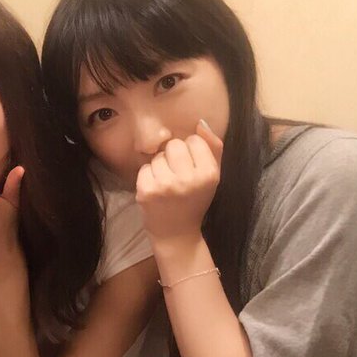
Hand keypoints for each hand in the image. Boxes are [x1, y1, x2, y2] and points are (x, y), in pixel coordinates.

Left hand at [136, 120, 222, 245]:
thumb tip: (200, 122)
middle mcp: (188, 179)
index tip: (191, 169)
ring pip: (157, 156)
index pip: (194, 140)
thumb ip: (212, 147)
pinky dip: (147, 177)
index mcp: (209, 174)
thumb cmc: (194, 201)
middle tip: (176, 176)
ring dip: (159, 167)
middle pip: (174, 145)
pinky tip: (155, 190)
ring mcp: (166, 185)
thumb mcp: (212, 176)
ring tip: (166, 185)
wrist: (176, 234)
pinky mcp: (147, 191)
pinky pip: (144, 168)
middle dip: (173, 157)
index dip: (190, 152)